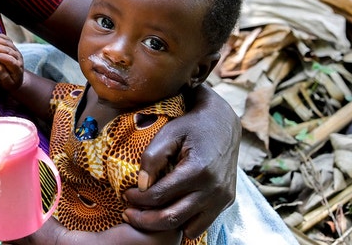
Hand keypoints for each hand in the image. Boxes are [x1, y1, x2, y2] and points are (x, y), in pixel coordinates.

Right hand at [0, 33, 24, 90]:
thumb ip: (3, 76)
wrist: (16, 79)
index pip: (9, 59)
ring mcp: (16, 51)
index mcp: (17, 67)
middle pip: (8, 49)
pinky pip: (7, 39)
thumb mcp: (6, 84)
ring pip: (7, 43)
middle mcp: (18, 57)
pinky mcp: (13, 47)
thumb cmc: (9, 83)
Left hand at [122, 86, 239, 238]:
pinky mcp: (226, 202)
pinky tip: (169, 211)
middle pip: (172, 218)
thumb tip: (141, 187)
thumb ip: (152, 158)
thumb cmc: (191, 126)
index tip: (126, 195)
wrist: (223, 123)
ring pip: (187, 228)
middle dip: (144, 220)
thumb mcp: (168, 133)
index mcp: (198, 170)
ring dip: (163, 227)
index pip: (160, 195)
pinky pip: (201, 225)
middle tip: (128, 214)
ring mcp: (222, 198)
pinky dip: (183, 224)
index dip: (138, 199)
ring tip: (146, 216)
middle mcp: (214, 189)